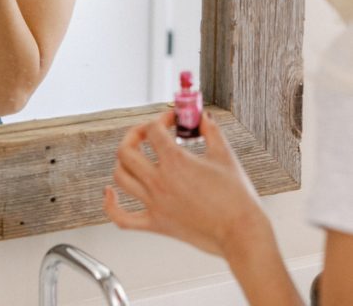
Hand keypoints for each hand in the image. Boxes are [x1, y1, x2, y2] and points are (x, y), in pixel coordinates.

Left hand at [103, 111, 266, 258]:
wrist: (242, 234)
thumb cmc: (237, 200)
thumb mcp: (225, 155)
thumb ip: (210, 130)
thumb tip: (202, 117)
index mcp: (175, 162)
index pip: (153, 130)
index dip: (162, 118)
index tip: (172, 120)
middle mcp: (160, 181)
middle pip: (127, 150)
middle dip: (135, 134)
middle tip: (147, 132)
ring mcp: (155, 204)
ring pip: (121, 177)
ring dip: (124, 161)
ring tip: (135, 155)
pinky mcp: (157, 225)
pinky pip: (122, 218)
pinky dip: (111, 205)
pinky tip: (111, 193)